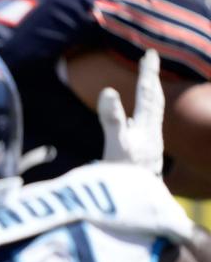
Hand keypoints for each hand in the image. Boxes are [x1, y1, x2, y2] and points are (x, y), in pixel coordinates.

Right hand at [98, 49, 163, 174]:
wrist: (136, 208)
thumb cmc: (124, 177)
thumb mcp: (116, 145)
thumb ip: (112, 118)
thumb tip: (108, 90)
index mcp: (146, 129)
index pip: (147, 95)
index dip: (147, 73)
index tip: (150, 53)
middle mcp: (151, 135)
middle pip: (153, 102)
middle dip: (150, 80)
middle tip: (150, 62)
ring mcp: (148, 147)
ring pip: (152, 115)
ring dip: (150, 97)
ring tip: (149, 87)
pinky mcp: (142, 159)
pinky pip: (145, 129)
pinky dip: (143, 117)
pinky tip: (138, 124)